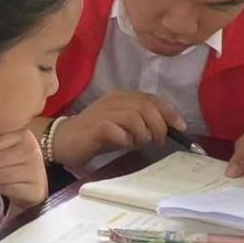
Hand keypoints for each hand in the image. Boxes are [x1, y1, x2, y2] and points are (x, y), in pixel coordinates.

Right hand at [50, 90, 185, 168]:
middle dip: (159, 125)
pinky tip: (124, 145)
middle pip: (146, 106)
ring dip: (144, 133)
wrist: (63, 140)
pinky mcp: (95, 128)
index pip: (151, 98)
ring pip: (134, 117)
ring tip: (141, 144)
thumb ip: (141, 122)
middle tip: (159, 142)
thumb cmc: (96, 135)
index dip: (169, 112)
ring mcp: (103, 113)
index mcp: (122, 96)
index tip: (180, 127)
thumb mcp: (122, 125)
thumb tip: (167, 130)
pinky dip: (125, 140)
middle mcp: (114, 100)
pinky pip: (116, 131)